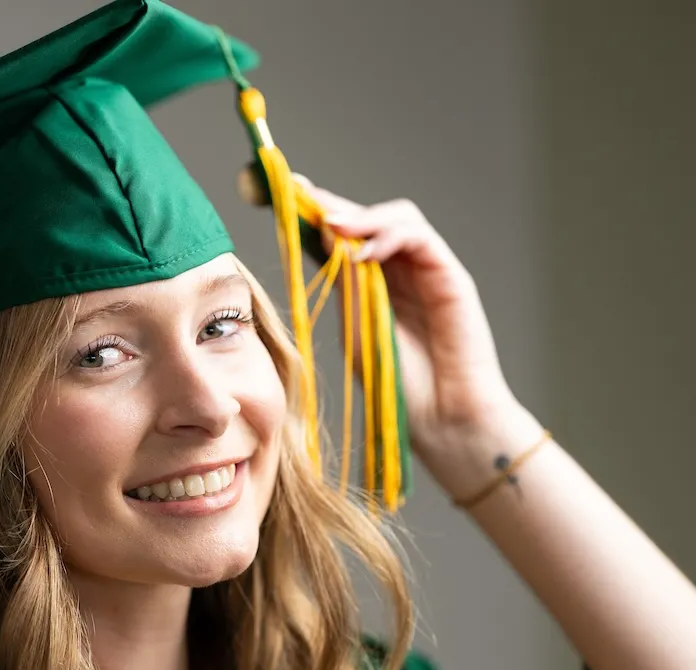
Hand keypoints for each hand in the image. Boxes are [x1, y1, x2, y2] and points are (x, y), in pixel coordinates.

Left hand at [304, 180, 518, 452]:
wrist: (439, 416)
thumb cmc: (395, 380)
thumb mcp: (353, 325)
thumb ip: (341, 283)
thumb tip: (318, 237)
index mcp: (369, 281)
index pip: (342, 235)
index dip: (314, 213)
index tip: (280, 196)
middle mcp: (399, 268)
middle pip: (366, 218)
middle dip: (330, 203)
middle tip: (297, 192)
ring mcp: (426, 269)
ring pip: (396, 218)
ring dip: (361, 217)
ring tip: (330, 227)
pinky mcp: (451, 275)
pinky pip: (420, 238)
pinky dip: (389, 236)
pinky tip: (362, 254)